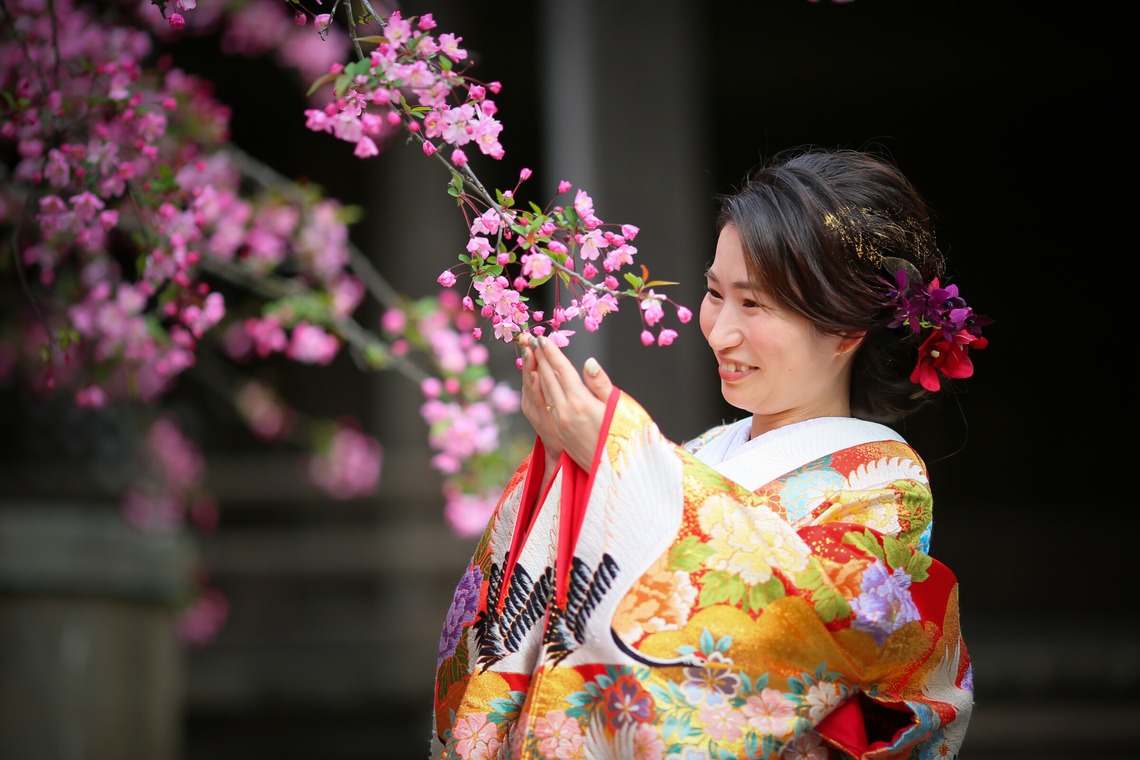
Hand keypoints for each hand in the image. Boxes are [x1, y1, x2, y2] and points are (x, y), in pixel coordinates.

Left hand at [519, 334, 613, 471]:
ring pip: (544, 393)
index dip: (553, 353)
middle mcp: (565, 414)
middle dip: (541, 358)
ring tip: (532, 356)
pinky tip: (539, 383)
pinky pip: (545, 406)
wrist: (621, 474)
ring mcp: (560, 426)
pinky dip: (541, 390)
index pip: (563, 371)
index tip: (544, 338)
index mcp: (581, 403)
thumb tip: (588, 362)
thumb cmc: (628, 439)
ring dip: (537, 372)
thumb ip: (601, 384)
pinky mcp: (560, 435)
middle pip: (549, 379)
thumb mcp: (620, 407)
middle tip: (532, 340)